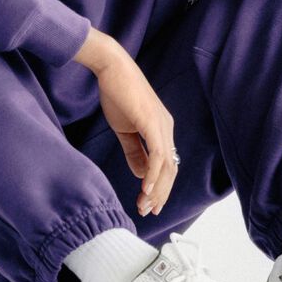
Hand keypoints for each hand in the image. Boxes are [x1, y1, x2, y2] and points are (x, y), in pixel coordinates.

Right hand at [92, 52, 177, 217]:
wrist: (111, 69)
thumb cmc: (117, 94)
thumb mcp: (125, 129)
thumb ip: (134, 152)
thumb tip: (142, 174)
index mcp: (162, 129)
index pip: (166, 165)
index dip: (159, 187)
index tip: (148, 204)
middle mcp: (167, 128)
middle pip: (170, 170)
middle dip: (160, 194)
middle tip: (148, 212)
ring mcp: (162, 125)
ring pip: (166, 166)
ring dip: (156, 189)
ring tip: (145, 206)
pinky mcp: (153, 122)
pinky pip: (157, 155)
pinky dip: (153, 175)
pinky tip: (145, 189)